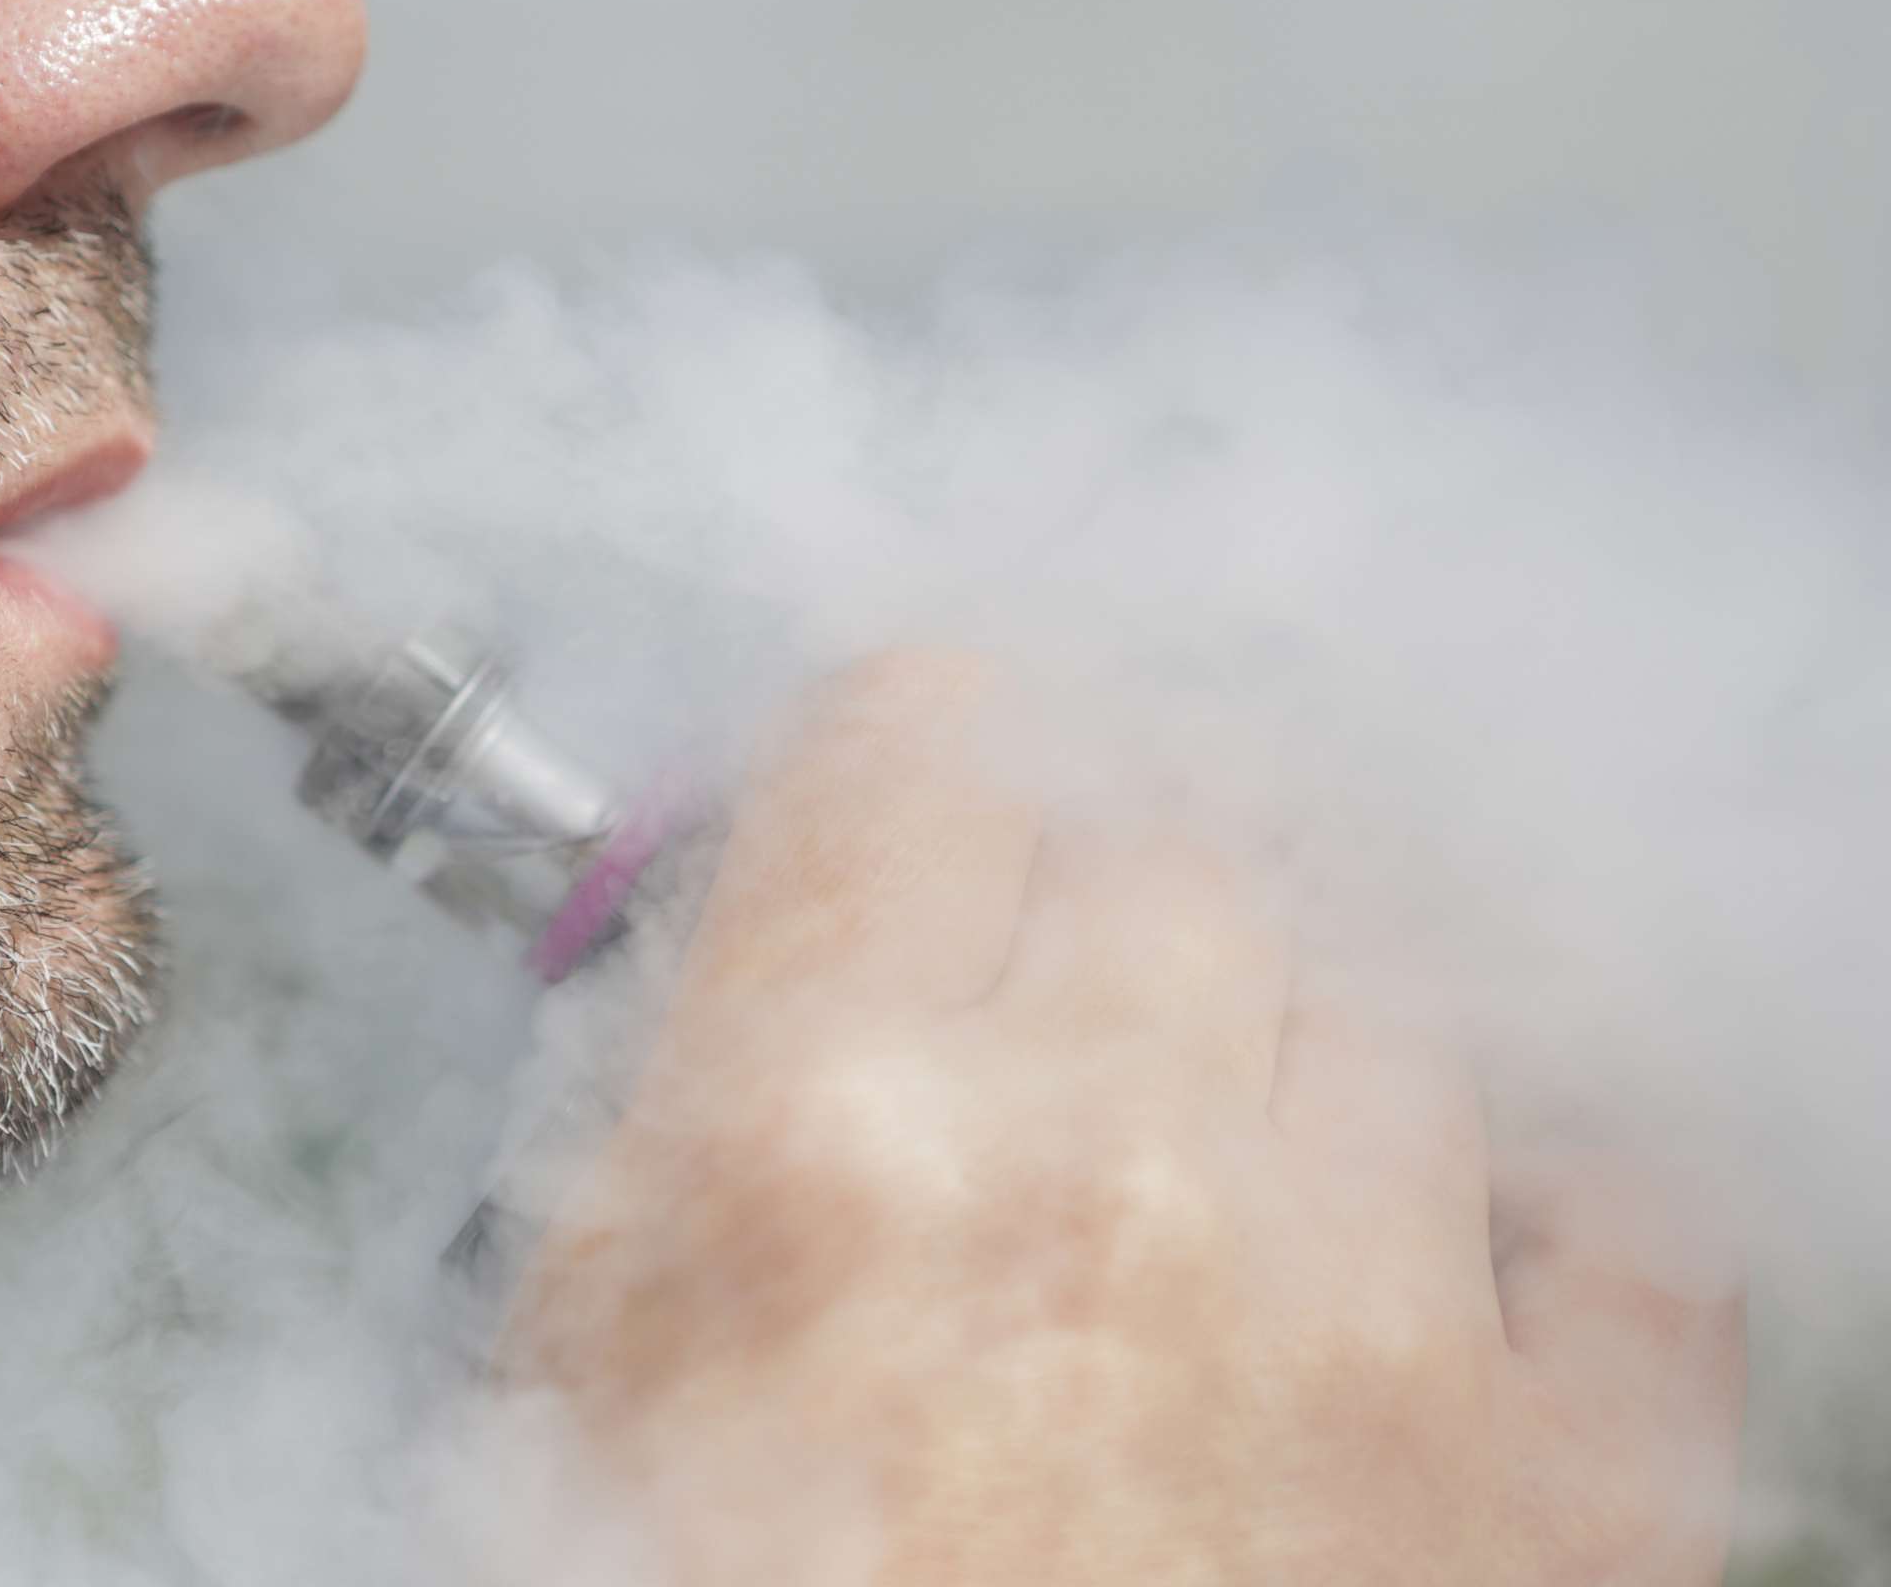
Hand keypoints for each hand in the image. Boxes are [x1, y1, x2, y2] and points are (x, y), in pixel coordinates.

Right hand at [505, 653, 1742, 1584]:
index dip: (920, 769)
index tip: (926, 818)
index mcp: (832, 1130)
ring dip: (1302, 1073)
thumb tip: (786, 930)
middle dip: (1105, 932)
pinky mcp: (1582, 1481)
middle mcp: (1119, 1168)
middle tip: (1056, 1058)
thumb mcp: (593, 1374)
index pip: (928, 735)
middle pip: (1178, 851)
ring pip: (1395, 998)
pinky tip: (1427, 1276)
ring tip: (1219, 1215)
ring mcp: (1378, 1314)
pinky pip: (1624, 1206)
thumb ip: (684, 1108)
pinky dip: (1537, 1211)